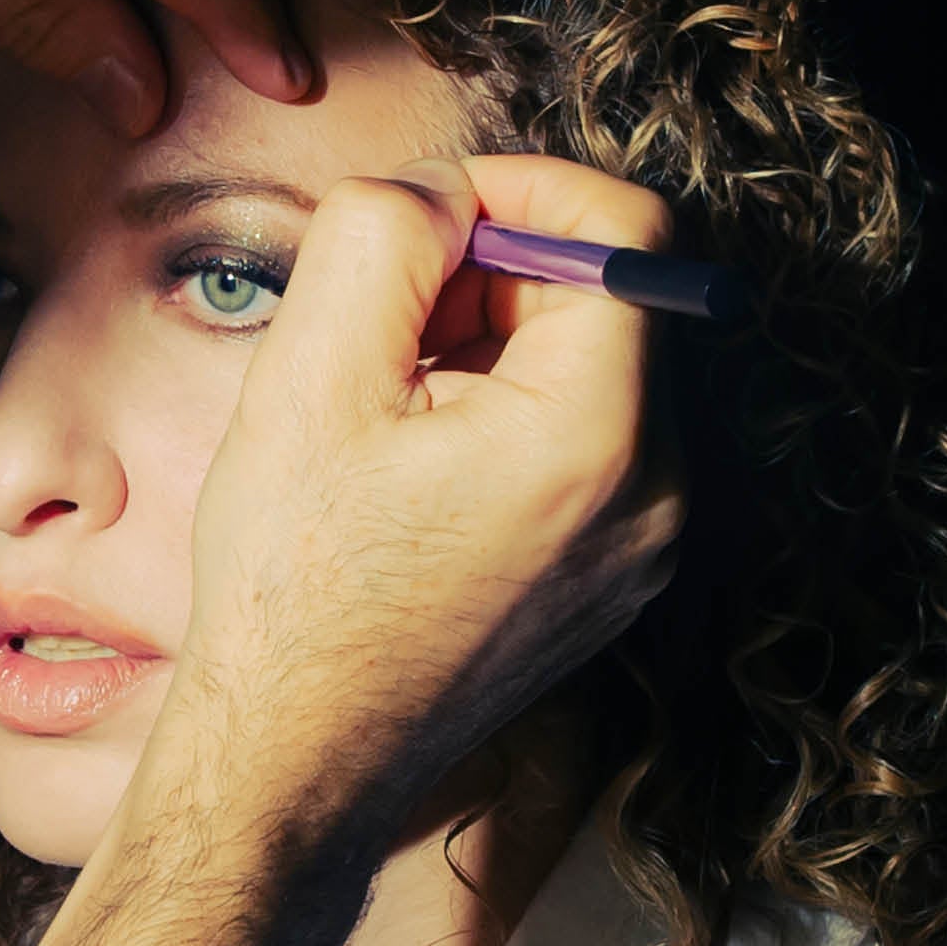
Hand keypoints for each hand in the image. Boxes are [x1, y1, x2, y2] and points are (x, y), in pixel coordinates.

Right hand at [144, 154, 686, 842]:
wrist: (293, 759)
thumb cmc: (291, 585)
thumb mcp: (310, 373)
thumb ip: (386, 231)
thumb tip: (444, 189)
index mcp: (602, 434)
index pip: (626, 232)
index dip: (523, 186)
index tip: (431, 211)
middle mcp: (655, 494)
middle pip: (609, 301)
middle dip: (494, 275)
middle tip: (380, 323)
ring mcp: (640, 548)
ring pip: (591, 371)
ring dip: (493, 347)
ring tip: (387, 408)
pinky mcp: (609, 580)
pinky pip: (583, 447)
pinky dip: (507, 418)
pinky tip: (412, 469)